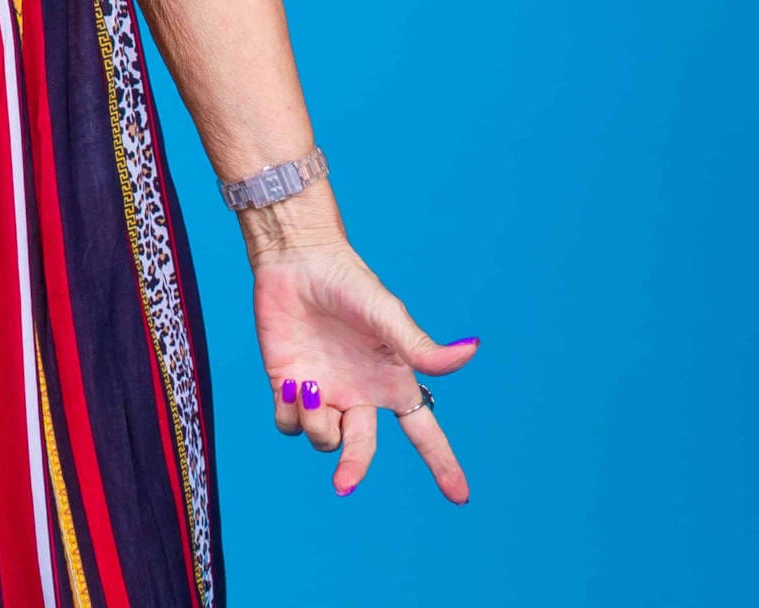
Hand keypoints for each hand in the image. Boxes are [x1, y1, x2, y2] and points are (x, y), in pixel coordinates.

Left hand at [252, 238, 479, 500]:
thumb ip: (422, 346)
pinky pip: (288, 423)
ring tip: (308, 387)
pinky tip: (292, 385)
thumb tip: (470, 351)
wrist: (297, 261)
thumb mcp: (388, 316)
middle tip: (343, 484)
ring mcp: (324, 393)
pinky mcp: (288, 385)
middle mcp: (360, 395)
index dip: (443, 465)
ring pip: (322, 439)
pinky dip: (290, 414)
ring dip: (315, 425)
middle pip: (362, 449)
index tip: (461, 497)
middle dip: (354, 468)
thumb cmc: (349, 283)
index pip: (424, 433)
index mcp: (392, 383)